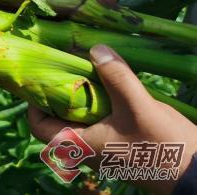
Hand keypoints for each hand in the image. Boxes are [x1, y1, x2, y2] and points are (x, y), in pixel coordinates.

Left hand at [30, 45, 196, 193]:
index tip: (41, 77)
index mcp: (79, 144)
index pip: (38, 126)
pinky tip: (110, 81)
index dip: (34, 102)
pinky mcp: (121, 142)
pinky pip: (99, 118)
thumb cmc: (162, 145)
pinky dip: (99, 100)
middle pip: (57, 117)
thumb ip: (116, 77)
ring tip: (86, 67)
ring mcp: (104, 146)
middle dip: (60, 91)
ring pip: (80, 116)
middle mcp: (87, 148)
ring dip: (81, 94)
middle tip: (64, 65)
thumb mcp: (138, 106)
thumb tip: (95, 49)